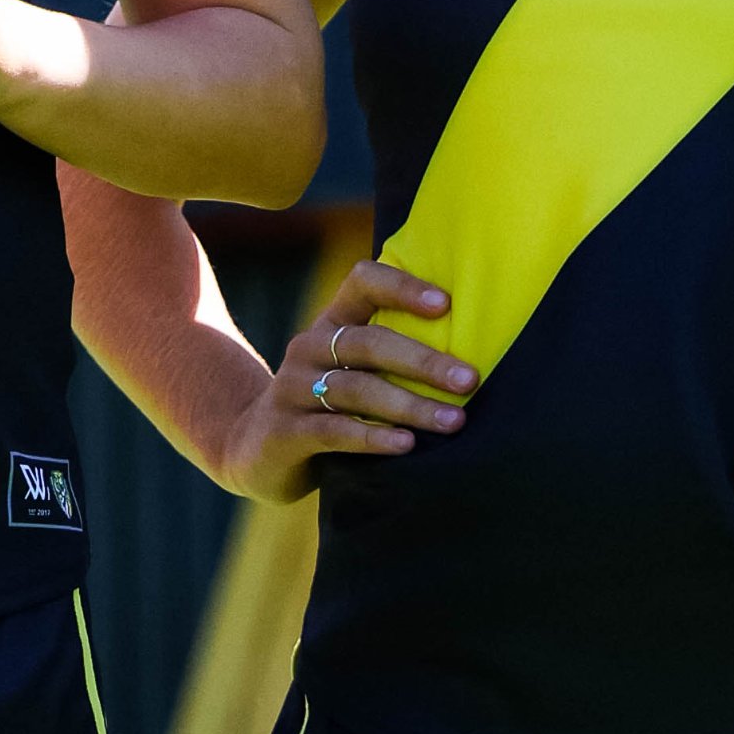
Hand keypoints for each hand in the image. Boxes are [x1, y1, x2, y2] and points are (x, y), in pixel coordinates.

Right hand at [214, 261, 476, 502]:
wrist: (256, 450)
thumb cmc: (329, 406)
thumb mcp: (352, 371)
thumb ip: (392, 354)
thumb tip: (477, 352)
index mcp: (331, 323)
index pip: (363, 283)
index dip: (402, 287)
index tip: (446, 305)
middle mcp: (308, 347)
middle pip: (367, 342)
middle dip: (423, 360)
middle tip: (469, 379)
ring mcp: (292, 389)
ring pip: (355, 389)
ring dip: (408, 405)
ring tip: (453, 421)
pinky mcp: (284, 432)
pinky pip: (333, 431)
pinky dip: (372, 437)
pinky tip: (406, 445)